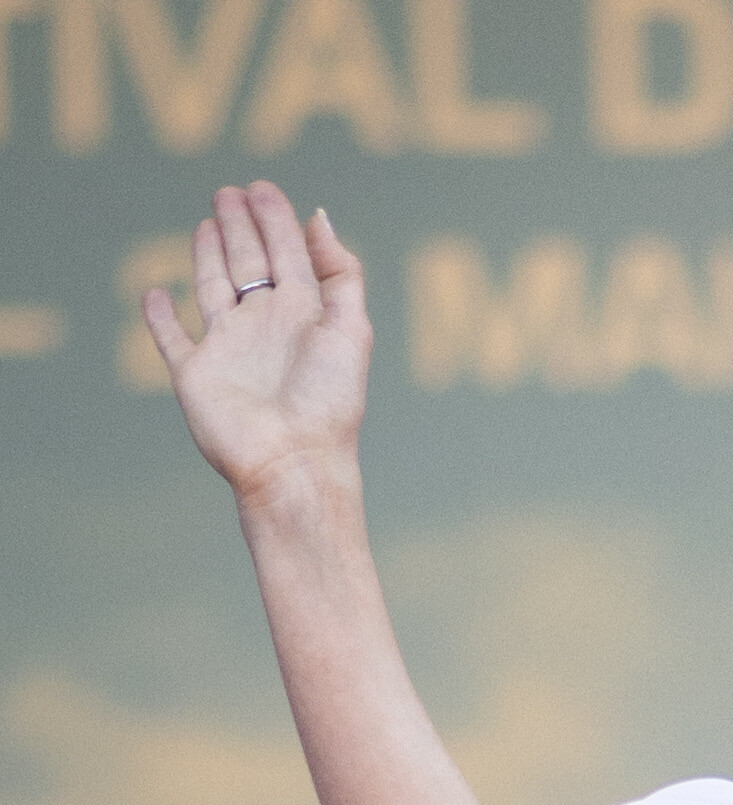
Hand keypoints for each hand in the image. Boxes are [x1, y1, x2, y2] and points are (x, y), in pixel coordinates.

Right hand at [143, 182, 370, 505]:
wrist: (294, 462)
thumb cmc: (330, 402)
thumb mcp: (351, 330)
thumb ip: (341, 273)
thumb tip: (318, 217)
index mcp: (302, 316)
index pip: (287, 254)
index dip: (276, 220)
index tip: (262, 188)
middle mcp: (264, 328)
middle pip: (248, 264)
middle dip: (240, 227)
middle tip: (229, 192)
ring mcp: (227, 350)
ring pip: (213, 290)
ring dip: (208, 256)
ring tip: (208, 224)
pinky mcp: (195, 375)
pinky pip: (171, 339)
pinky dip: (159, 317)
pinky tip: (156, 293)